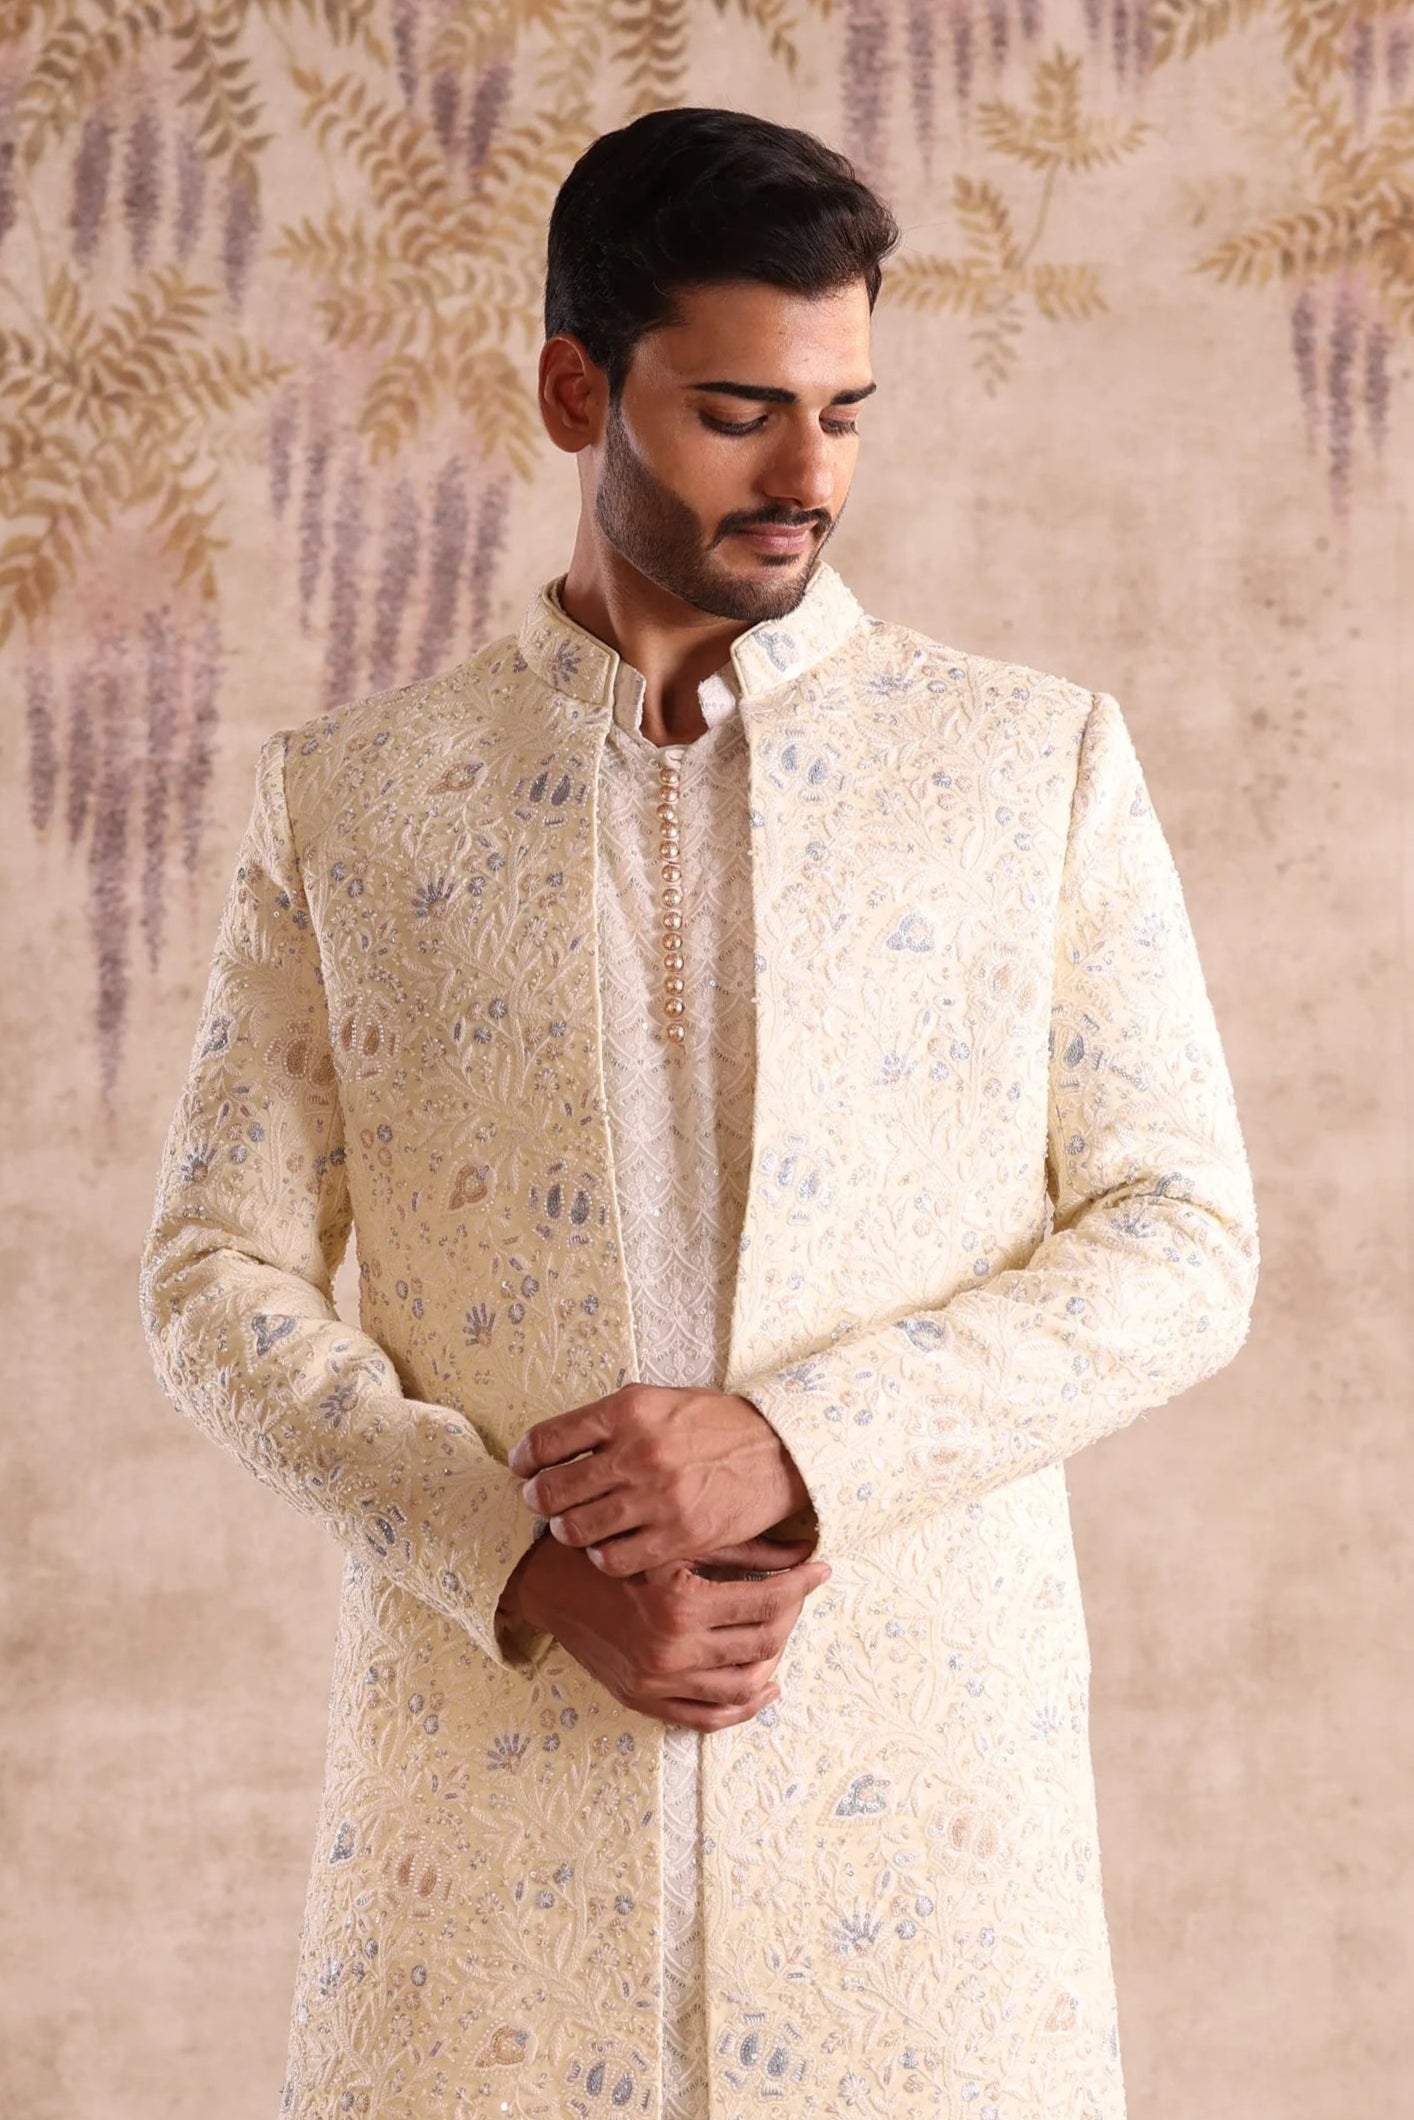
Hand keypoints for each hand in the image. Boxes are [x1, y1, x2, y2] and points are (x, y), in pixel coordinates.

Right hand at [500, 1532, 831, 1730]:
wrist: (544, 1584)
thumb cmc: (608, 1550)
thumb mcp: (672, 1542)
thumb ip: (738, 1550)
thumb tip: (798, 1554)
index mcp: (681, 1604)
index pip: (768, 1602)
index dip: (802, 1585)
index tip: (821, 1569)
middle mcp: (672, 1651)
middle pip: (763, 1644)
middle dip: (792, 1615)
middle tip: (800, 1592)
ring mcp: (658, 1683)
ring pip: (744, 1686)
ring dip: (774, 1659)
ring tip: (783, 1630)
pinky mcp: (644, 1701)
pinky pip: (708, 1718)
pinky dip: (744, 1707)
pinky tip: (766, 1684)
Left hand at [507, 1384, 811, 1576]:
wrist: (779, 1452)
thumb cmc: (713, 1425)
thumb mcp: (659, 1401)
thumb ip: (609, 1422)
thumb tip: (550, 1451)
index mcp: (628, 1409)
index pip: (546, 1441)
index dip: (524, 1460)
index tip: (522, 1469)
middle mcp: (638, 1452)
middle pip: (552, 1490)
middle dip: (539, 1500)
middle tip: (544, 1502)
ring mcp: (657, 1497)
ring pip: (576, 1530)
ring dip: (568, 1531)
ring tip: (578, 1526)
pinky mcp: (677, 1536)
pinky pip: (612, 1560)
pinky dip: (602, 1557)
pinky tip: (611, 1546)